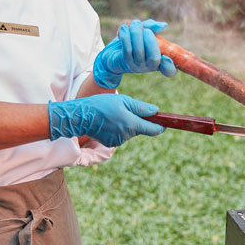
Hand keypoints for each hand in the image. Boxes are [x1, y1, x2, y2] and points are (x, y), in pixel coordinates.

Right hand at [47, 94, 163, 146]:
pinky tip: (108, 121)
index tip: (164, 123)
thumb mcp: (124, 101)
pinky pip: (120, 135)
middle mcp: (127, 135)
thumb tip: (156, 112)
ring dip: (126, 124)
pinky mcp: (110, 143)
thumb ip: (141, 108)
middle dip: (138, 121)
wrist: (81, 116)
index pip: (153, 130)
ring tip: (113, 114)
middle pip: (140, 129)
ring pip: (129, 132)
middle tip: (126, 109)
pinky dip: (117, 129)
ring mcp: (118, 141)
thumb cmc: (102, 104)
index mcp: (132, 124)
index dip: (160, 126)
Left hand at [91, 19, 177, 88]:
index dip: (170, 66)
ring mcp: (137, 65)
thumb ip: (152, 27)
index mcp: (158, 60)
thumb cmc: (131, 41)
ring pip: (139, 51)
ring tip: (135, 23)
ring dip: (136, 34)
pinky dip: (126, 36)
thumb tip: (163, 25)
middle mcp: (149, 66)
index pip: (169, 70)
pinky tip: (124, 28)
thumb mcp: (142, 32)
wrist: (112, 53)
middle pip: (154, 58)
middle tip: (146, 30)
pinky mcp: (124, 62)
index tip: (167, 58)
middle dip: (151, 41)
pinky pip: (127, 49)